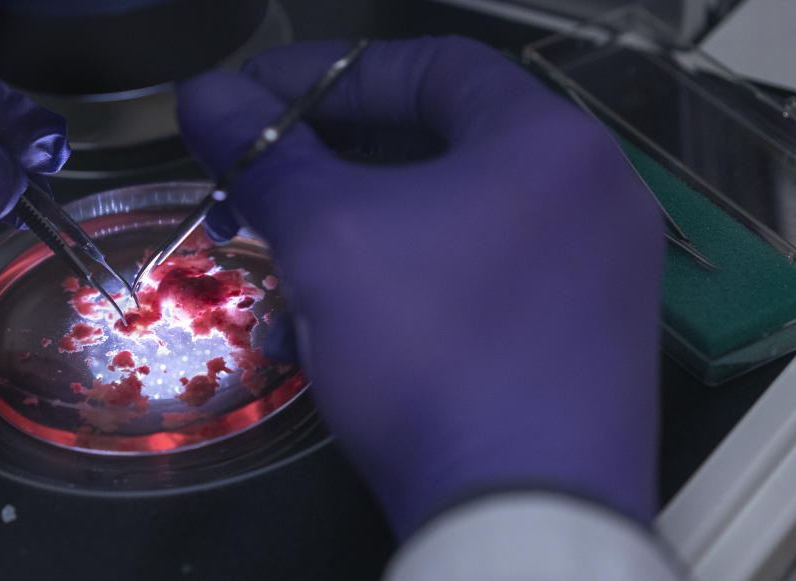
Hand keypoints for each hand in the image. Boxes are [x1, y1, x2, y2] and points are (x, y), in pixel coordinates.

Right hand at [177, 37, 663, 537]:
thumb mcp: (330, 238)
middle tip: (259, 186)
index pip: (431, 66)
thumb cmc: (432, 348)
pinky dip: (401, 292)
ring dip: (354, 242)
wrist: (520, 510)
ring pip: (446, 227)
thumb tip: (203, 95)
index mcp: (549, 142)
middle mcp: (588, 196)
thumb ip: (266, 155)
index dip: (331, 74)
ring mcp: (592, 273)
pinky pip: (474, 285)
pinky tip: (334, 335)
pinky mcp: (576, 339)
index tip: (258, 99)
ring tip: (284, 276)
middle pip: (437, 149)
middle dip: (332, 170)